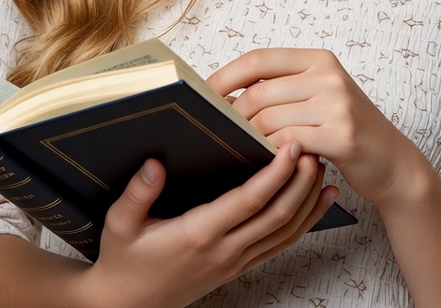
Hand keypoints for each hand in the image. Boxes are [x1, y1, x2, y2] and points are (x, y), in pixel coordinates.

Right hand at [80, 141, 337, 307]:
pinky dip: (305, 222)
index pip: (248, 202)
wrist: (126, 305)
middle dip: (301, 181)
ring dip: (308, 200)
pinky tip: (319, 202)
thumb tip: (154, 163)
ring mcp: (234, 262)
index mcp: (198, 234)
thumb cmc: (123, 260)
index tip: (291, 147)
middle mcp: (223, 250)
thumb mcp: (119, 224)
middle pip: (277, 216)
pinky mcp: (238, 267)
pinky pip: (280, 244)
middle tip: (314, 147)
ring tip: (321, 167)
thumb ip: (137, 193)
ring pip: (285, 232)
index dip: (275, 174)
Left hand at [209, 48, 414, 207]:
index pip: (258, 59)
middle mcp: (328, 75)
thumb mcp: (318, 97)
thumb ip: (281, 90)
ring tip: (239, 152)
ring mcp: (337, 104)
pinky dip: (271, 155)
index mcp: (317, 59)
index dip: (225, 76)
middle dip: (233, 117)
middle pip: (259, 93)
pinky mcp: (342, 135)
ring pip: (269, 120)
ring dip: (249, 140)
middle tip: (217, 134)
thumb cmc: (345, 130)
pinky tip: (267, 164)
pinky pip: (289, 143)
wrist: (393, 162)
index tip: (203, 94)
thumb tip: (225, 99)